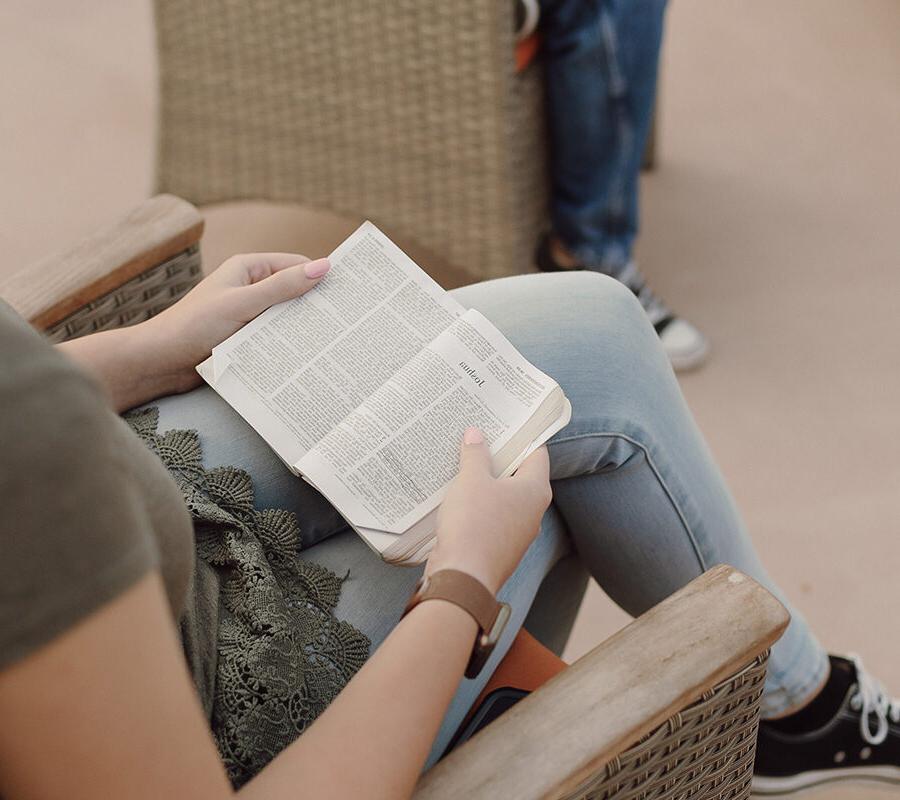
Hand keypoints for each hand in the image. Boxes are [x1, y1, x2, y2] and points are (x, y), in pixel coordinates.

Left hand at [139, 252, 330, 391]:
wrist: (160, 362)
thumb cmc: (194, 326)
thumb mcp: (243, 303)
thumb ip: (283, 287)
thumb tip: (324, 267)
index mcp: (248, 268)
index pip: (296, 265)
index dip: (320, 276)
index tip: (348, 291)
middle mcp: (250, 288)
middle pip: (294, 292)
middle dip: (315, 305)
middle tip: (346, 321)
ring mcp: (248, 315)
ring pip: (286, 318)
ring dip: (302, 328)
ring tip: (332, 341)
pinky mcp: (246, 338)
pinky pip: (275, 337)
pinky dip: (289, 344)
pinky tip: (307, 356)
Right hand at [426, 428, 551, 593]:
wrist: (463, 578)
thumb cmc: (473, 524)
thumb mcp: (471, 480)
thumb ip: (475, 454)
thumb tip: (476, 434)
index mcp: (535, 491)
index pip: (536, 453)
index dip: (522, 436)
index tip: (506, 422)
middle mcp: (533, 512)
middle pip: (520, 475)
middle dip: (500, 458)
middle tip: (480, 438)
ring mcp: (518, 533)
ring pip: (505, 499)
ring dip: (487, 484)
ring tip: (464, 464)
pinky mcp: (500, 548)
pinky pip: (493, 519)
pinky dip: (480, 507)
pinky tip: (459, 498)